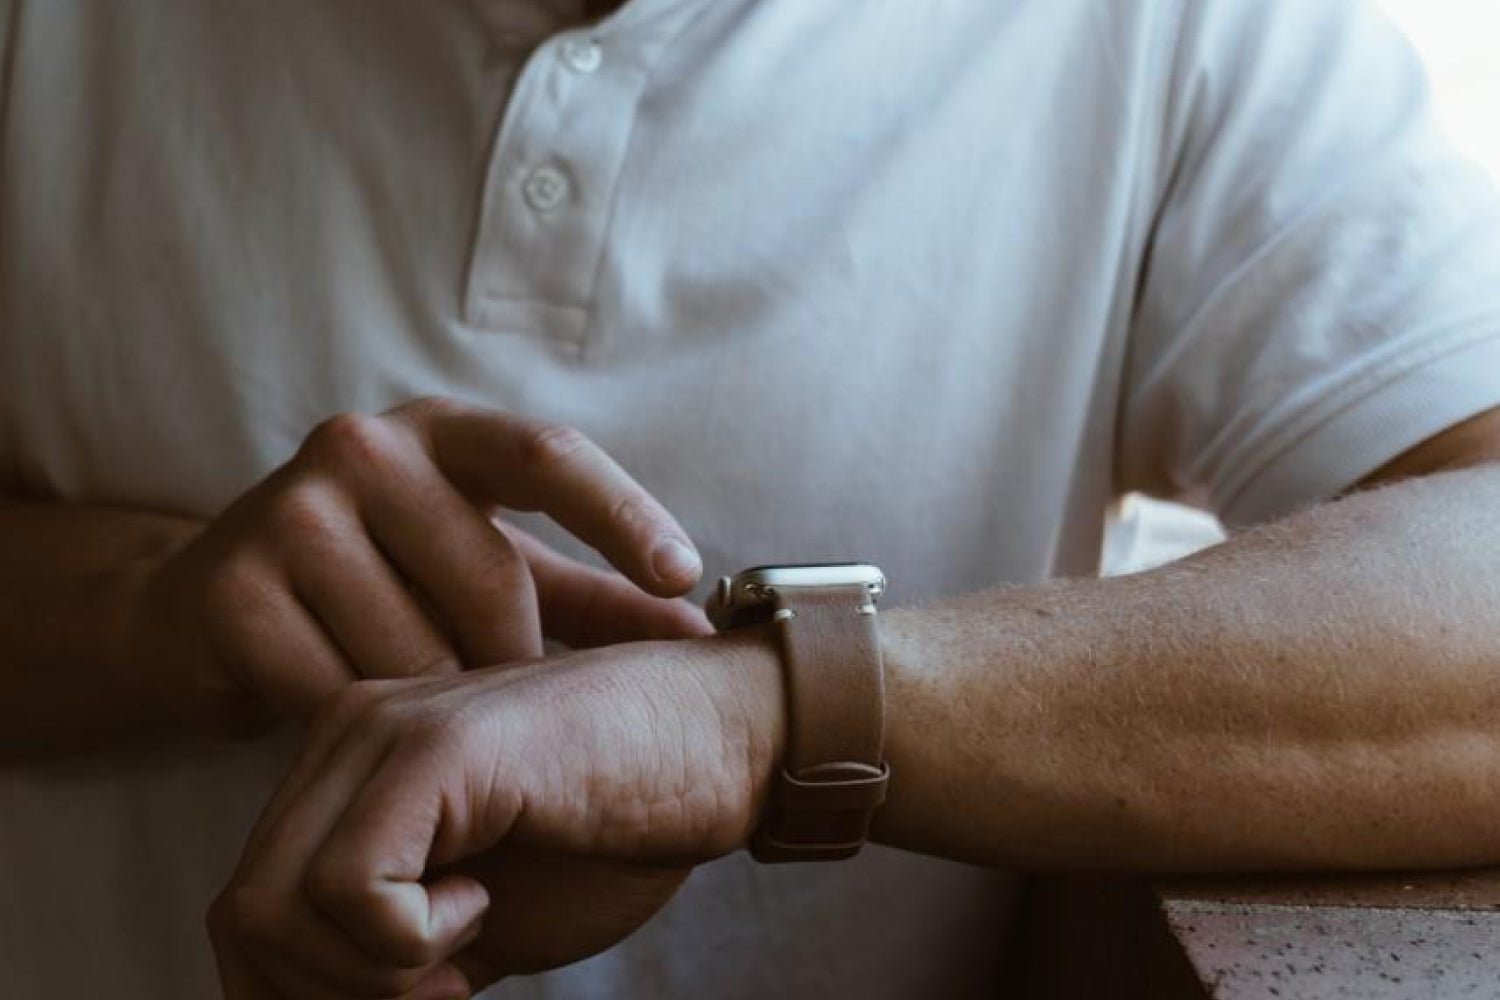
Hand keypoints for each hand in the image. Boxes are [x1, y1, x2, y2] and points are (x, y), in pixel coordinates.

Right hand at [122, 397, 709, 733]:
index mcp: (444, 434)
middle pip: (492, 580)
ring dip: (434, 704)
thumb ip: (597, 602)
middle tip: (502, 708)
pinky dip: (361, 726)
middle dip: (514, 663)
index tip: (682, 576)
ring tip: (414, 708)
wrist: (210, 613)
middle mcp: (363, 448)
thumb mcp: (492, 574)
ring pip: (416, 649)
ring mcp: (288, 511)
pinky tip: (347, 720)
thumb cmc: (386, 586)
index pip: (548, 455)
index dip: (622, 514)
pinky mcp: (230, 587)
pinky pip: (336, 691)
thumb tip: (708, 636)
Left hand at [209, 630, 784, 997]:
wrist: (729, 742)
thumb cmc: (619, 826)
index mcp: (350, 769)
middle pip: (244, 917)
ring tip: (466, 939)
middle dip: (332, 998)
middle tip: (441, 989)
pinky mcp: (439, 749)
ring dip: (370, 977)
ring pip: (270, 911)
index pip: (252, 913)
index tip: (424, 994)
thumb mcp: (473, 921)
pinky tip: (485, 899)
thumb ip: (387, 955)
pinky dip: (408, 943)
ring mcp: (386, 732)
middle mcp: (347, 734)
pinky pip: (349, 891)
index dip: (313, 995)